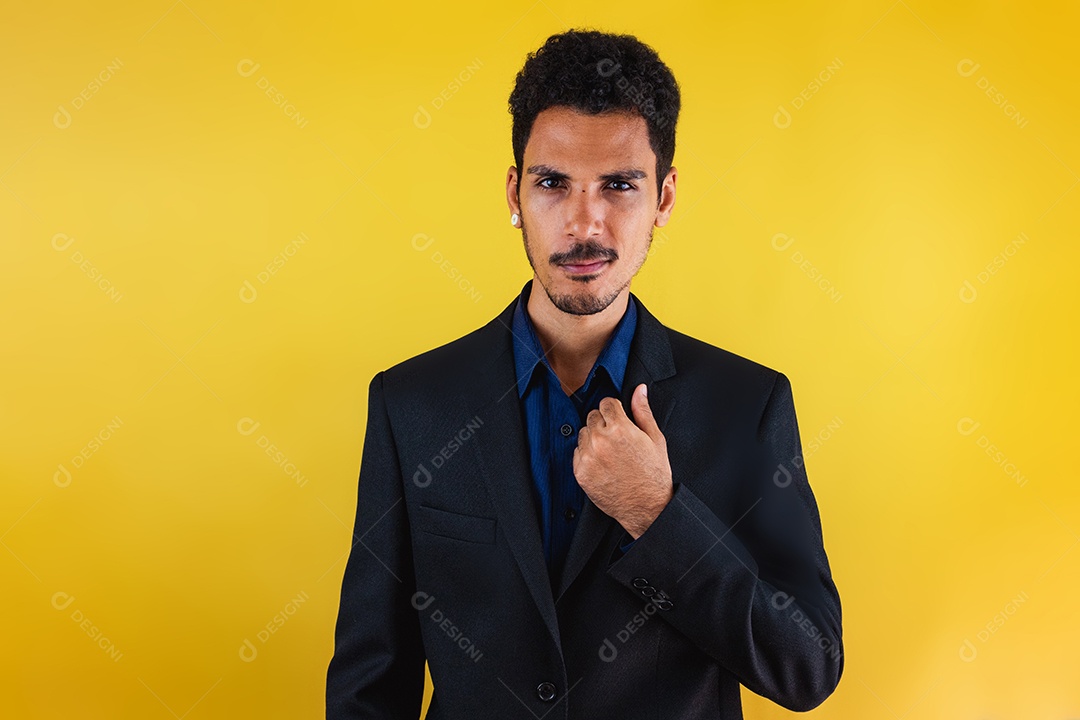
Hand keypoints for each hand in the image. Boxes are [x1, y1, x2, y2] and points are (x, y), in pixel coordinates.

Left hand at [573, 383, 672, 538]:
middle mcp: (601, 440)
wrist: (646, 507)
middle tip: (617, 438)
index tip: (619, 419)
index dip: (614, 410)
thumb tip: (639, 389)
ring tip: (610, 452)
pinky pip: (577, 452)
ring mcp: (589, 457)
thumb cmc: (654, 473)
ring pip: (583, 433)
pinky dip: (587, 455)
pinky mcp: (581, 472)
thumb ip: (643, 411)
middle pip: (592, 416)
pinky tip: (603, 464)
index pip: (606, 403)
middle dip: (603, 423)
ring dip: (593, 438)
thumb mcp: (655, 439)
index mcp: (621, 429)